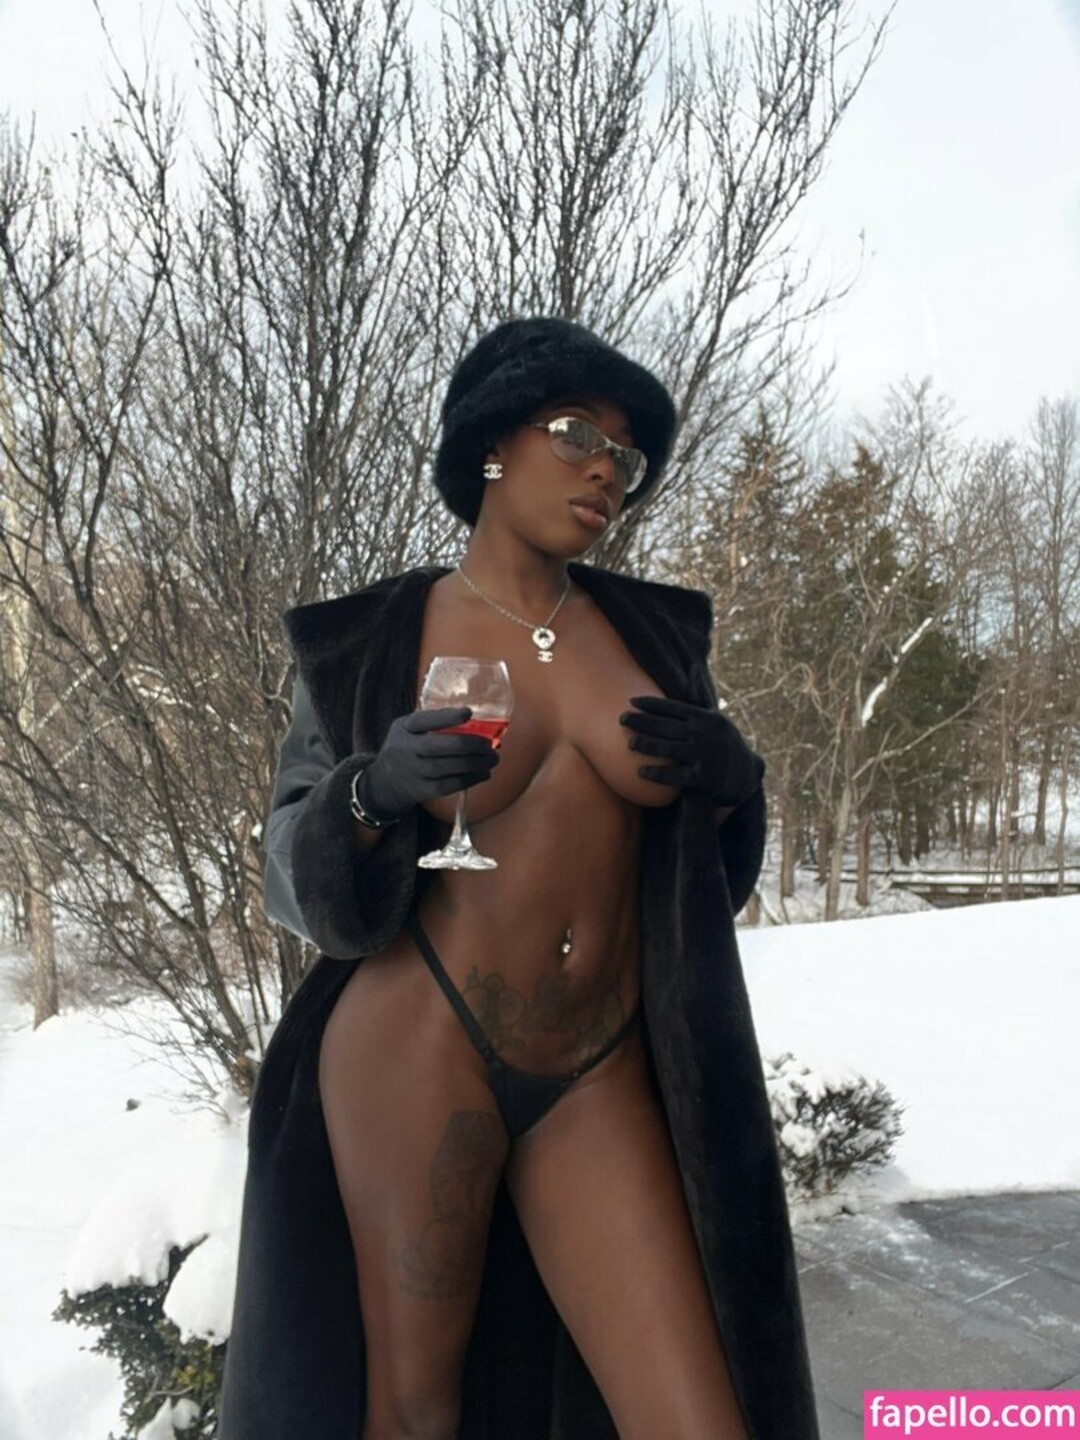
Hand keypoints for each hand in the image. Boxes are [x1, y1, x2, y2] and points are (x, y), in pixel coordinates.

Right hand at [358, 707, 498, 821]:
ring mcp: (413, 772)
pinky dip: (469, 779)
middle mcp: (406, 750)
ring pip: (446, 768)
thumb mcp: (407, 729)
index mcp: (404, 728)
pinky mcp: (422, 790)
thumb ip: (431, 723)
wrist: (384, 782)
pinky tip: (483, 773)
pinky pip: (449, 785)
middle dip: (468, 744)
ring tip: (493, 759)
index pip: (423, 721)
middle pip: (438, 746)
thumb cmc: (405, 748)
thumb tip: (474, 721)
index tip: (468, 713)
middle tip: (490, 744)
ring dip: (474, 763)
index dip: (446, 717)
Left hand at [619, 695, 762, 805]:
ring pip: (671, 749)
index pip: (674, 708)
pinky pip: (678, 776)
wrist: (746, 774)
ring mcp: (706, 755)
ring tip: (630, 744)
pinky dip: (659, 774)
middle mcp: (705, 734)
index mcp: (706, 718)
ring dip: (648, 745)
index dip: (652, 704)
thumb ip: (699, 696)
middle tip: (622, 719)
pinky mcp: (706, 777)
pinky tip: (641, 772)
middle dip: (643, 722)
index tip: (632, 702)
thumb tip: (692, 668)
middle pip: (668, 726)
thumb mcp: (716, 717)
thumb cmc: (723, 741)